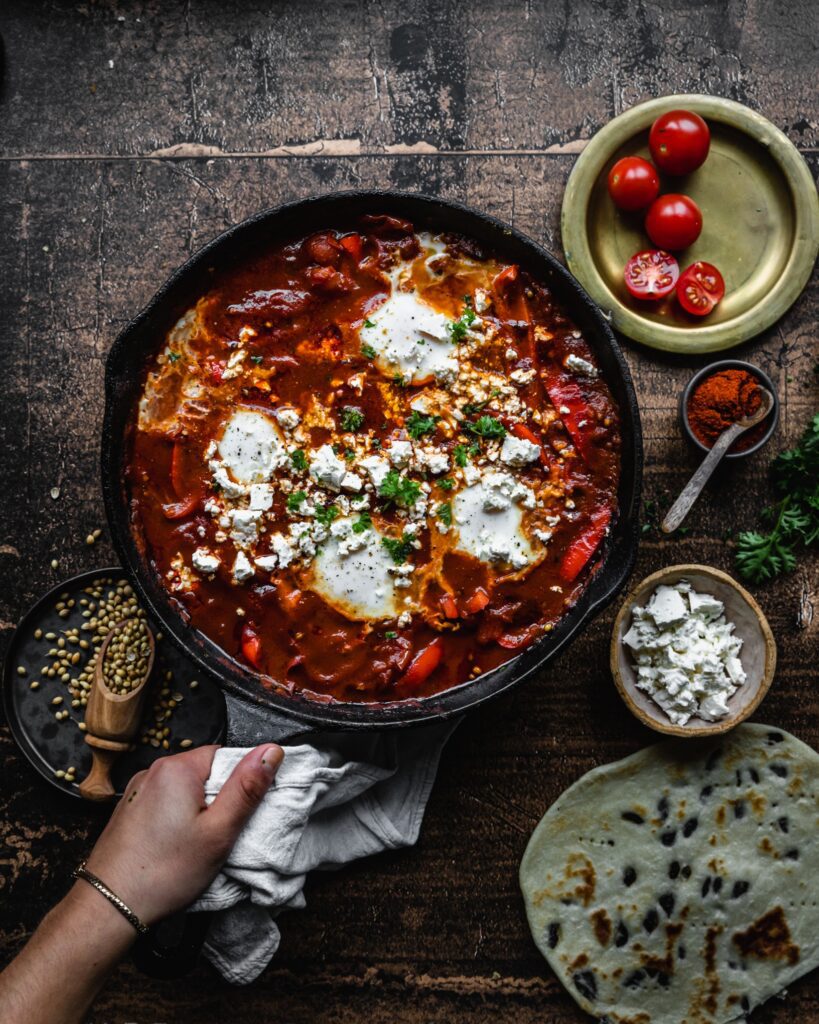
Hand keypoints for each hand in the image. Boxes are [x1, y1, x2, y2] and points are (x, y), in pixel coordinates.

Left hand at [85, 743, 282, 924]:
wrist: (109, 906)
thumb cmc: (165, 872)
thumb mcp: (219, 832)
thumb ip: (247, 788)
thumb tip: (271, 752)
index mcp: (177, 768)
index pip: (225, 755)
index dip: (238, 784)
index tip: (237, 814)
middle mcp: (153, 771)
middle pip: (204, 772)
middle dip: (217, 799)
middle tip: (218, 835)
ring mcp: (137, 791)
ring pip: (185, 789)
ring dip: (196, 810)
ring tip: (194, 845)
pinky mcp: (128, 810)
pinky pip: (164, 803)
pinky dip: (176, 819)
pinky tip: (174, 847)